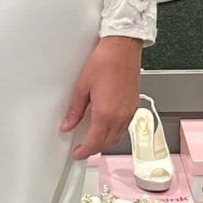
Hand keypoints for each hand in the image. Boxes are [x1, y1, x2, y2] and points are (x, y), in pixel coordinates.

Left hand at [61, 34, 141, 160]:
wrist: (123, 48)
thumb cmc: (105, 62)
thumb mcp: (82, 87)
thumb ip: (75, 110)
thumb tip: (68, 124)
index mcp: (105, 114)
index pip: (94, 143)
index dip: (84, 152)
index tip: (77, 153)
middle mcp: (120, 116)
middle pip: (107, 143)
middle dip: (94, 149)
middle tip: (82, 148)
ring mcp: (129, 112)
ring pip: (117, 137)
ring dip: (105, 142)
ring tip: (93, 138)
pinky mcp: (134, 106)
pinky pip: (125, 127)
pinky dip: (114, 132)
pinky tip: (106, 125)